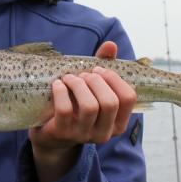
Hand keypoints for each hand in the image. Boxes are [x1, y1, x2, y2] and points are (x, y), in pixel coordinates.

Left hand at [28, 41, 136, 181]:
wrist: (52, 134)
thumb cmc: (78, 106)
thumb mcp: (94, 89)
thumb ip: (105, 67)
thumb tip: (111, 45)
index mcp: (118, 123)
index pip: (129, 98)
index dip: (114, 79)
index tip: (99, 70)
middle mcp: (105, 133)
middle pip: (110, 102)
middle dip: (96, 81)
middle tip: (84, 75)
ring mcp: (84, 135)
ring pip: (89, 106)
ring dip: (79, 85)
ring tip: (70, 78)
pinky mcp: (63, 134)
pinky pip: (65, 110)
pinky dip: (61, 91)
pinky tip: (58, 84)